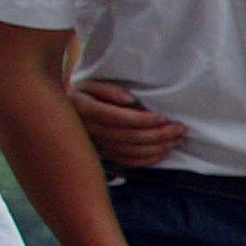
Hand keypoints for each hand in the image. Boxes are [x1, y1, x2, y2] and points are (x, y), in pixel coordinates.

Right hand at [69, 80, 184, 168]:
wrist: (66, 115)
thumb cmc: (86, 94)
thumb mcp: (92, 84)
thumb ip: (109, 90)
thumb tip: (130, 100)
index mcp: (85, 109)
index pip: (118, 118)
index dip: (142, 120)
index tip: (163, 118)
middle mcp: (91, 131)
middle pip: (129, 137)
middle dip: (158, 134)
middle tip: (179, 129)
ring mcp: (98, 146)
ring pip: (131, 151)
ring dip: (158, 147)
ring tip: (177, 139)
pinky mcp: (105, 155)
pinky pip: (129, 161)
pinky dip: (149, 159)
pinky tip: (164, 152)